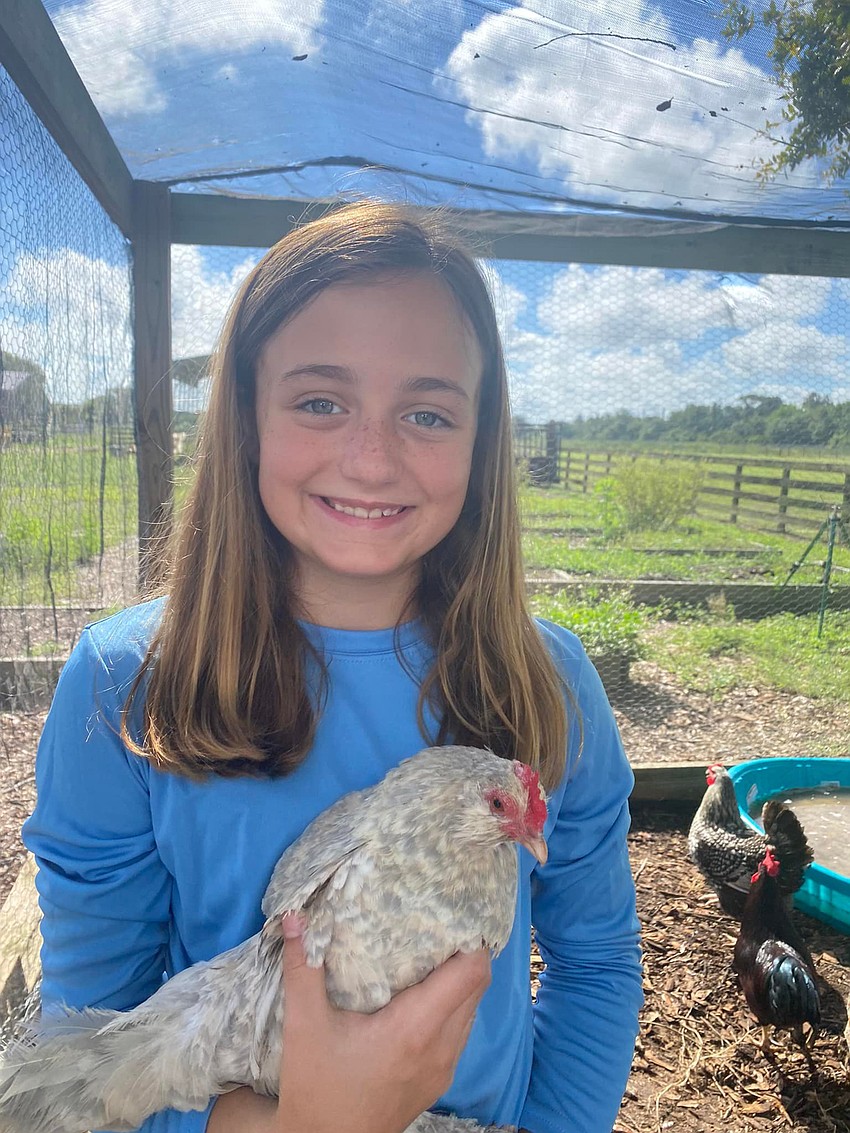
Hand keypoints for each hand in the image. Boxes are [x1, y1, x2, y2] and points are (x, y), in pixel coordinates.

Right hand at [274, 911, 490, 1132]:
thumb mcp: (304, 1026)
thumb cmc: (316, 1088)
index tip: (453, 912)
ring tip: (432, 950)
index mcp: (416, 1028)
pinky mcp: (438, 1081)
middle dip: (465, 950)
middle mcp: (441, 1047)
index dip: (471, 939)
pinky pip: (460, 1030)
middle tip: (440, 922)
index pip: (471, 973)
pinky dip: (452, 1005)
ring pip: (470, 1009)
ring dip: (459, 979)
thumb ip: (303, 969)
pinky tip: (422, 993)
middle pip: (476, 986)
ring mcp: (444, 1067)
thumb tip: (297, 916)